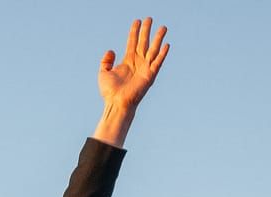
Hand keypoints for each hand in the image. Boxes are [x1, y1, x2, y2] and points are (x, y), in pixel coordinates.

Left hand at [95, 18, 169, 143]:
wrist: (115, 103)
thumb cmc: (110, 92)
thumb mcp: (104, 73)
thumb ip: (106, 61)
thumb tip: (111, 50)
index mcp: (128, 61)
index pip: (132, 42)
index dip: (134, 31)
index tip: (137, 21)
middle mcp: (138, 62)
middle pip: (144, 42)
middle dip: (146, 31)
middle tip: (149, 19)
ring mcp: (145, 68)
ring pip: (153, 50)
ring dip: (158, 39)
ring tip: (162, 27)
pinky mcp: (150, 75)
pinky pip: (157, 63)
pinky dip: (162, 54)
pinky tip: (166, 45)